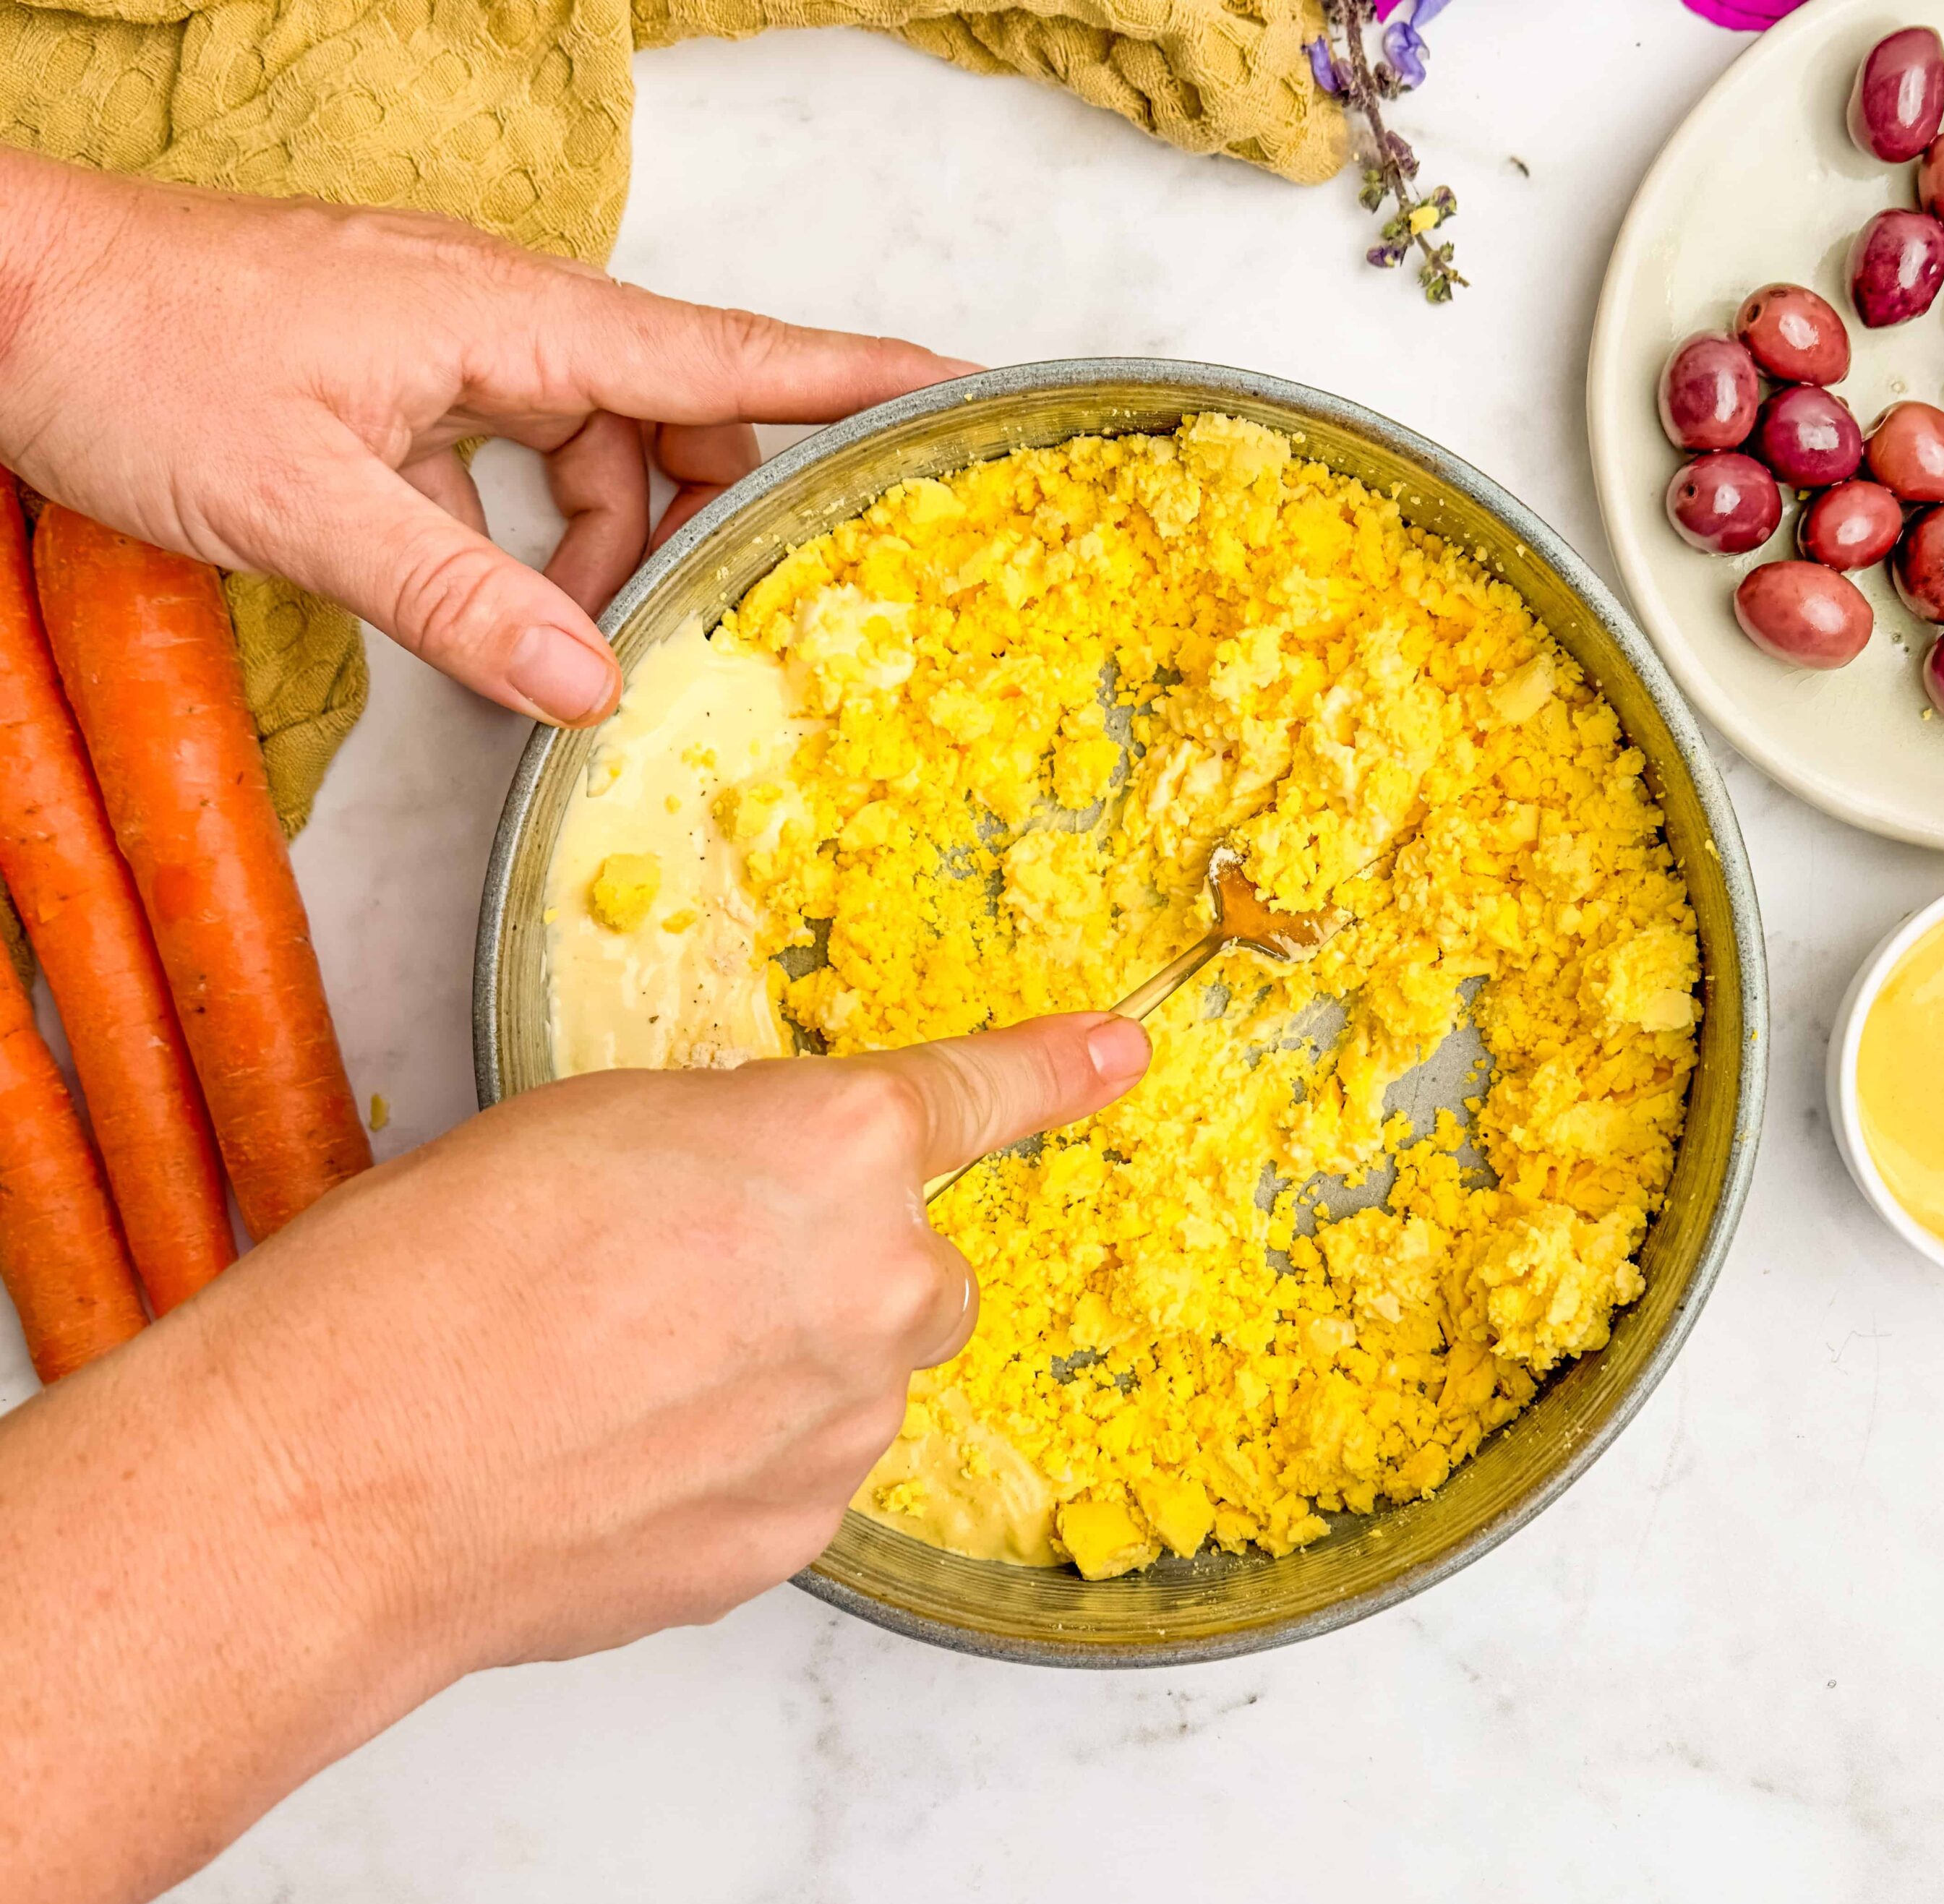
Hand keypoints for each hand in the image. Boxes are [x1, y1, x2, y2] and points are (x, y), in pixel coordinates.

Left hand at [0, 148, 965, 726]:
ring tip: (556, 638)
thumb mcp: (301, 499)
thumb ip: (460, 597)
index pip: (717, 352)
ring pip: (593, 445)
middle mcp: (498, 316)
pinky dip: (521, 538)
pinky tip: (486, 604)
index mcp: (507, 316)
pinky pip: (513, 460)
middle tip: (720, 610)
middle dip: (706, 507)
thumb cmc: (130, 353)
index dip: (842, 377)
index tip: (954, 385)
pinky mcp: (402, 380)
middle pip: (672, 409)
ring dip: (598, 545)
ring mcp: (450, 344)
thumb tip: (593, 688)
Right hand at [0, 1013, 1150, 1903]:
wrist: (344, 1472)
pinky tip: (619, 1462)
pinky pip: (800, 1477)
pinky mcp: (794, 1539)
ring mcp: (844, 1428)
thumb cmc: (428, 1271)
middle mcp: (876, 1285)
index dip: (1053, 1070)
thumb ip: (731, 1154)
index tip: (1117, 1054)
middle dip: (842, 1274)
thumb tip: (764, 1200)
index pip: (976, 1097)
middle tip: (690, 1287)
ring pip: (857, 1383)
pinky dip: (737, 1465)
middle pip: (919, 1275)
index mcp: (831, 1147)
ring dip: (782, 1375)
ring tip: (619, 1385)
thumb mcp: (592, 1133)